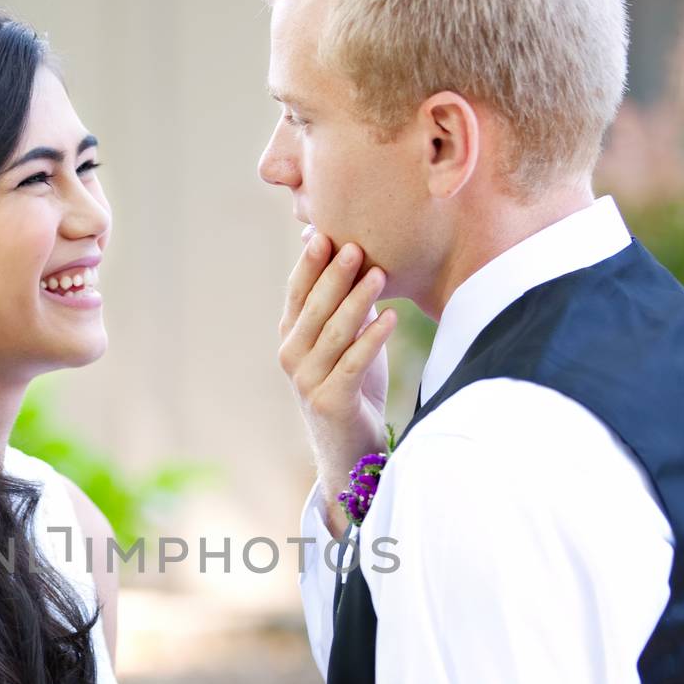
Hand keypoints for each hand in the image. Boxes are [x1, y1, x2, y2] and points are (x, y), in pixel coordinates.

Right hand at [279, 232, 397, 537]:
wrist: (352, 450)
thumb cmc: (352, 387)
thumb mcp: (345, 341)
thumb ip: (343, 304)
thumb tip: (347, 250)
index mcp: (291, 338)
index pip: (296, 294)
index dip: (308, 264)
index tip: (324, 233)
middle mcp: (292, 358)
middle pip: (313, 309)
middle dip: (333, 276)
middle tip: (354, 246)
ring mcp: (308, 382)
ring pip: (334, 333)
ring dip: (358, 301)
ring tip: (380, 274)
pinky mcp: (331, 402)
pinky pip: (353, 363)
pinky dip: (373, 339)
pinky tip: (392, 317)